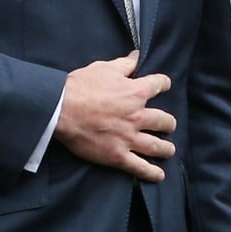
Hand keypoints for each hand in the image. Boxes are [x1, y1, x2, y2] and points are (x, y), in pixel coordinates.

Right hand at [55, 51, 175, 181]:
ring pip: (157, 146)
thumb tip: (136, 56)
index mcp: (136, 92)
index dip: (162, 84)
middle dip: (168, 123)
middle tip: (168, 125)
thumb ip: (124, 64)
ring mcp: (129, 138)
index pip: (159, 85)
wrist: (61, 109)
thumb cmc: (80, 86)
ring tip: (169, 149)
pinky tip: (159, 175)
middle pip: (164, 120)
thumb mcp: (103, 68)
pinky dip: (151, 173)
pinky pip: (140, 167)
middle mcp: (138, 116)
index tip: (163, 86)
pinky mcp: (118, 155)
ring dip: (166, 148)